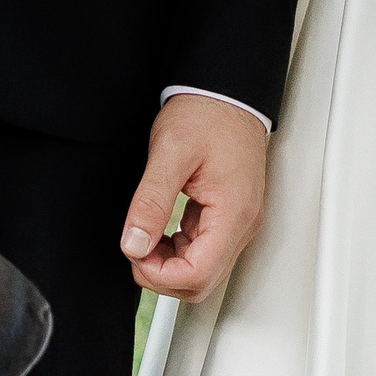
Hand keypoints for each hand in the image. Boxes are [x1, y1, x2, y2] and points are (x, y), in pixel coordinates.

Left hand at [119, 95, 272, 301]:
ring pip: (202, 273)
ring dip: (168, 265)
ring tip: (145, 235)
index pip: (197, 275)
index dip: (158, 274)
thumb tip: (134, 244)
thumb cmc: (206, 113)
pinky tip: (160, 230)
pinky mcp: (228, 218)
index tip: (134, 252)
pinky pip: (203, 252)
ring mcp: (238, 223)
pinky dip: (176, 252)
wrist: (226, 92)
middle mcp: (242, 225)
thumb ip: (150, 201)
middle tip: (136, 247)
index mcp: (233, 213)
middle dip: (161, 275)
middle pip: (201, 283)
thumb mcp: (170, 152)